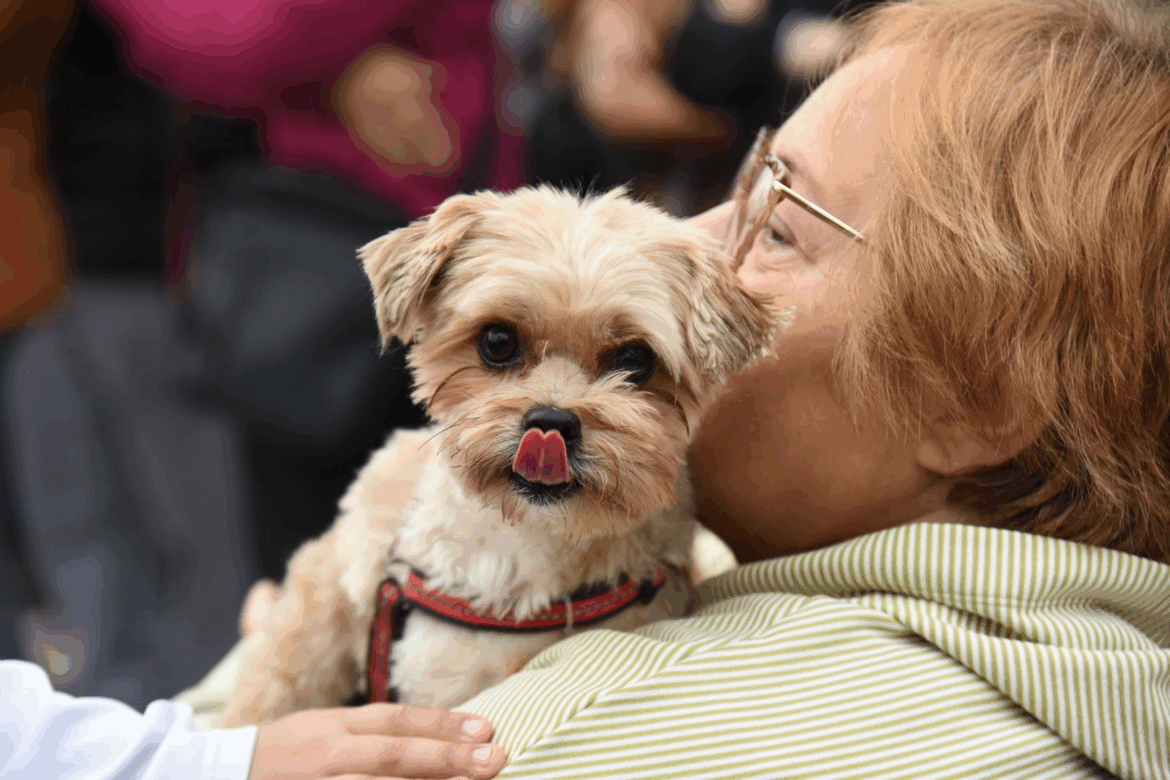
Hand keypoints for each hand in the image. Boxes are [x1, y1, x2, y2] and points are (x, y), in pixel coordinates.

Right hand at [249, 704, 506, 779]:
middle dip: (448, 756)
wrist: (215, 774)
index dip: (444, 724)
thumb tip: (438, 737)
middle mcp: (327, 753)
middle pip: (395, 755)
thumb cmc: (284, 756)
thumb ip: (372, 734)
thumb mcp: (323, 731)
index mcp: (334, 726)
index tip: (487, 729)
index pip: (397, 720)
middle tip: (496, 759)